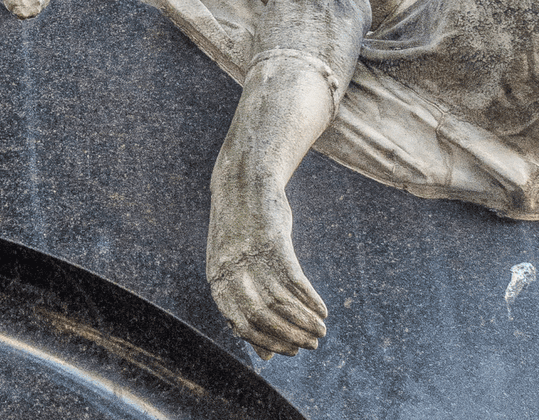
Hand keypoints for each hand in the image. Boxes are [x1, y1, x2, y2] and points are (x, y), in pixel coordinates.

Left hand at [206, 176, 327, 357]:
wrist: (242, 182)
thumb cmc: (240, 232)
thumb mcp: (233, 269)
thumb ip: (244, 307)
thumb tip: (265, 356)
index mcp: (217, 280)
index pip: (241, 326)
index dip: (270, 342)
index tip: (292, 351)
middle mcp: (230, 269)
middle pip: (262, 316)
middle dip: (290, 336)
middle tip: (313, 344)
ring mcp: (250, 254)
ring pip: (280, 300)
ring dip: (304, 321)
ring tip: (321, 329)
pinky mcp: (271, 239)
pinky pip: (293, 278)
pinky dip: (309, 298)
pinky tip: (321, 309)